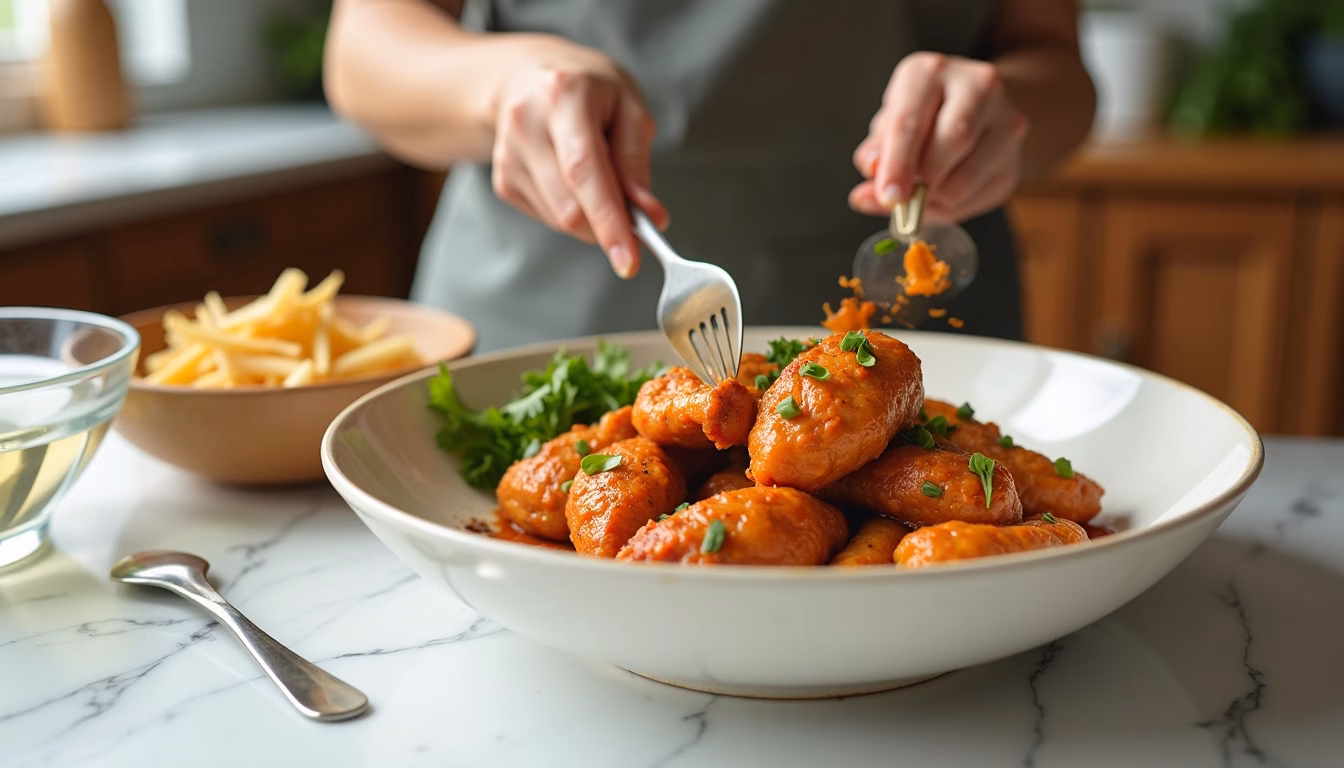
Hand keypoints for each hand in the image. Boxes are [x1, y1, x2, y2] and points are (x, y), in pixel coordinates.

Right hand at [489, 35, 667, 277]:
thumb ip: (636, 161)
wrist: (528, 76)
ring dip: (593, 219)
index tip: (629, 260)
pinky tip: (573, 181)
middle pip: (568, 206)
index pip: (584, 171)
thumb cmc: (586, 88)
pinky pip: (548, 218)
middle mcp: (526, 123)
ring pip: (560, 219)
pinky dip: (574, 213)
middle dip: (608, 229)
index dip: (608, 220)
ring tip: (601, 180)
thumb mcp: (628, 106)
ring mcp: (508, 155)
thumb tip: (649, 216)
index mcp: (563, 96)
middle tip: (636, 226)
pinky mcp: (503, 180)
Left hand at [849, 53, 1028, 223]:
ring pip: (970, 171)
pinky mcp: (1016, 145)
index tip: (889, 197)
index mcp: (929, 71)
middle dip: (922, 181)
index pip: (910, 122)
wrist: (977, 104)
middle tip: (903, 204)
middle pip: (951, 141)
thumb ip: (876, 158)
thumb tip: (865, 196)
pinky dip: (958, 203)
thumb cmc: (922, 115)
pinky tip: (945, 194)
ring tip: (922, 198)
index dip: (897, 165)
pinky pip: (985, 188)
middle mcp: (976, 83)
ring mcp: (1005, 113)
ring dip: (939, 197)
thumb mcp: (891, 126)